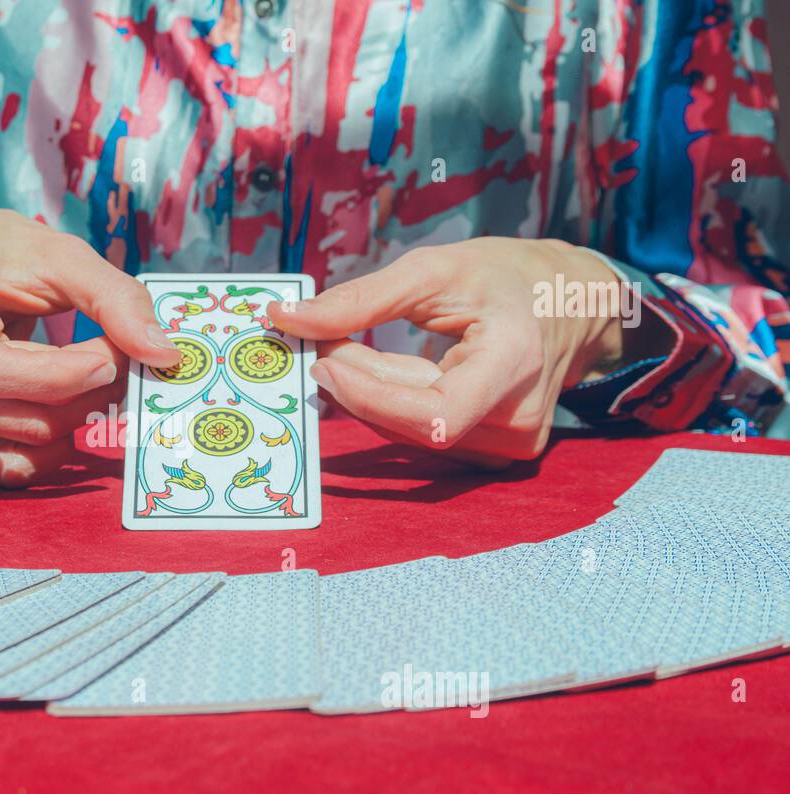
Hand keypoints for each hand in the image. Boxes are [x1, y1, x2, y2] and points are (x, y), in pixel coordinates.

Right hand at [0, 210, 179, 485]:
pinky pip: (13, 467)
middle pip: (24, 413)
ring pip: (30, 441)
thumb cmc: (3, 255)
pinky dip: (58, 448)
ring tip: (105, 375)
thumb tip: (164, 355)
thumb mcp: (60, 256)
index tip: (115, 357)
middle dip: (92, 390)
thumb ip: (114, 299)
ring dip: (85, 413)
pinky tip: (76, 409)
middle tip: (126, 359)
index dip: (59, 376)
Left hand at [269, 238, 632, 467]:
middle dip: (357, 383)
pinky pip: (424, 436)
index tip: (323, 362)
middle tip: (320, 343)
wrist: (575, 304)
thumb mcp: (435, 271)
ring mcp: (512, 446)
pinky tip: (377, 374)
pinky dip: (391, 406)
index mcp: (514, 365)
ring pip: (412, 433)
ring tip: (348, 350)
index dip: (372, 398)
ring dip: (370, 396)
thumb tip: (287, 318)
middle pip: (413, 422)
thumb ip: (360, 299)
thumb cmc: (508, 278)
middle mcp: (519, 421)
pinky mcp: (498, 454)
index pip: (435, 414)